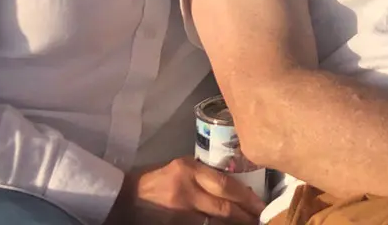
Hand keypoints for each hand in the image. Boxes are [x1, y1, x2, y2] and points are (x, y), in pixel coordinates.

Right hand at [106, 157, 265, 224]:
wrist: (126, 196)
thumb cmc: (156, 178)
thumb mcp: (181, 167)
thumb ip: (204, 174)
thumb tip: (233, 187)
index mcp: (190, 169)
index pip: (226, 185)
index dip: (246, 197)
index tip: (261, 205)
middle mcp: (187, 188)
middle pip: (224, 206)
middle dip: (245, 215)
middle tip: (262, 219)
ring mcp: (180, 210)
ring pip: (215, 220)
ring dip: (233, 224)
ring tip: (249, 224)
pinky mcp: (175, 224)